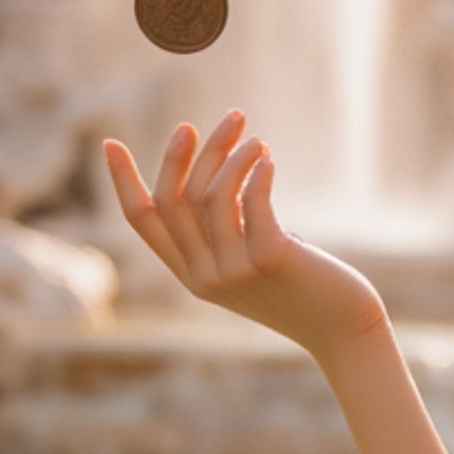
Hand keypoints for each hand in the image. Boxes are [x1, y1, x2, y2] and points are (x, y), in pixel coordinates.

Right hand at [102, 111, 387, 360]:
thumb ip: (228, 230)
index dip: (123, 181)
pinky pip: (252, 201)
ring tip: (255, 138)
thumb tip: (220, 173)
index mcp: (192, 276)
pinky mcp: (270, 260)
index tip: (110, 143)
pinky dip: (256, 172)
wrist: (343, 329)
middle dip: (184, 154)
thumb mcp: (253, 260)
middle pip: (175, 199)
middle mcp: (205, 277)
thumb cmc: (303, 288)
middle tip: (207, 124)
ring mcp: (235, 271)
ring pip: (211, 195)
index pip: (143, 223)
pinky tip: (268, 158)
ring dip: (231, 156)